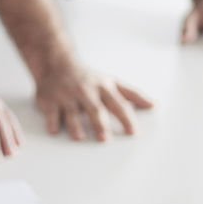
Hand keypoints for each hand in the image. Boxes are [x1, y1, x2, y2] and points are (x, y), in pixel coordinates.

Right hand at [35, 62, 154, 141]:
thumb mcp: (112, 82)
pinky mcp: (50, 101)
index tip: (133, 133)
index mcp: (103, 88)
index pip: (118, 105)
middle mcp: (86, 92)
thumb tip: (153, 106)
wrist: (57, 64)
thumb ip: (132, 95)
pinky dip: (52, 122)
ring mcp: (67, 96)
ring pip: (72, 112)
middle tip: (104, 139)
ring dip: (75, 125)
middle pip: (95, 109)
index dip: (126, 119)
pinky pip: (51, 113)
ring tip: (80, 138)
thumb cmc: (88, 78)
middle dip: (100, 123)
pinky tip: (54, 131)